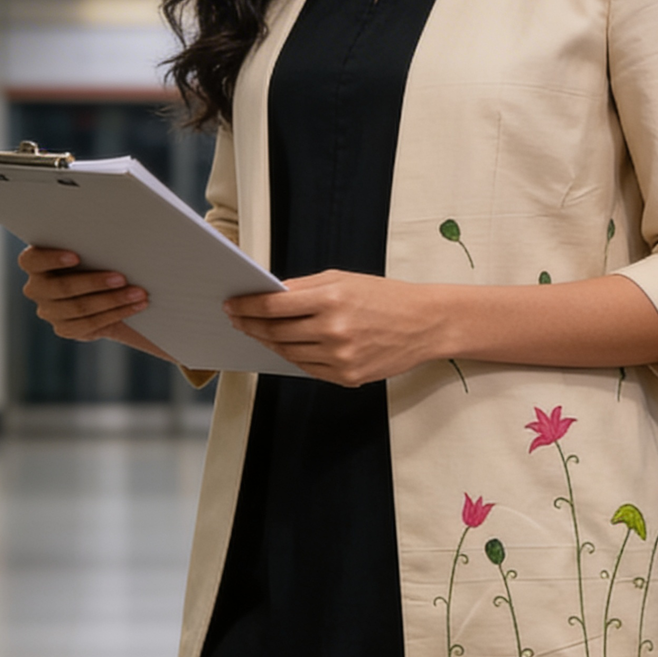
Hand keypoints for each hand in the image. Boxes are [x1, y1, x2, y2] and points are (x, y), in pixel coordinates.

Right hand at [17, 246, 148, 342]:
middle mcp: (36, 289)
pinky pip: (91, 324)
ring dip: (113, 300)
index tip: (77, 256)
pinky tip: (137, 306)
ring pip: (80, 308)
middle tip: (122, 278)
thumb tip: (120, 232)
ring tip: (138, 293)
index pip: (32, 260)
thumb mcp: (89, 249)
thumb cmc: (94, 257)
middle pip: (62, 288)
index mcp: (34, 263)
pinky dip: (117, 313)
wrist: (102, 288)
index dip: (52, 259)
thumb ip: (90, 245)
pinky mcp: (65, 329)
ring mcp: (49, 311)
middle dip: (94, 283)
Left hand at [224, 271, 439, 386]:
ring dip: (268, 342)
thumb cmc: (385, 297)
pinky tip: (285, 346)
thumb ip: (304, 287)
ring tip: (258, 332)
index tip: (232, 304)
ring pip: (288, 352)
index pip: (274, 305)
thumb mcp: (344, 279)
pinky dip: (292, 357)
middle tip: (237, 319)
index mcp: (332, 299)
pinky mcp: (347, 377)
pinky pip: (307, 368)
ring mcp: (340, 358)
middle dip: (251, 324)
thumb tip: (268, 294)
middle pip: (276, 332)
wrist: (425, 324)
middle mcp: (334, 331)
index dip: (247, 305)